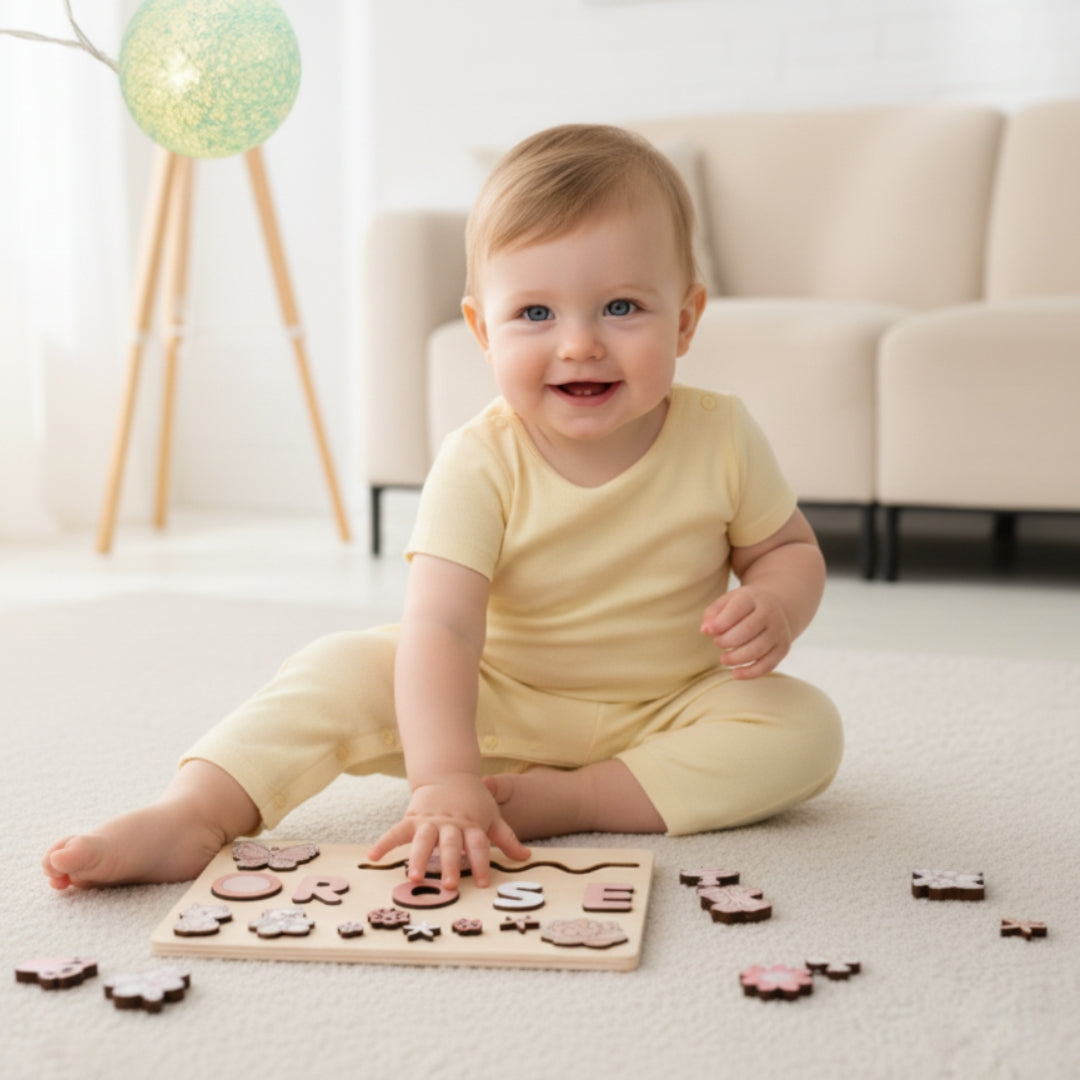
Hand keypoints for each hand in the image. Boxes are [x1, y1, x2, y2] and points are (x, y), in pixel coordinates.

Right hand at [366, 772, 528, 888]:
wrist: (449, 773)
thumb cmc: (474, 800)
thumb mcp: (493, 816)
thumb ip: (507, 839)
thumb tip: (527, 857)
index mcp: (472, 825)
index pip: (479, 846)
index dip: (482, 864)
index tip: (484, 883)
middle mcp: (451, 824)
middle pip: (451, 846)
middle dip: (449, 865)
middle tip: (449, 885)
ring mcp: (430, 821)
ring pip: (423, 841)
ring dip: (418, 858)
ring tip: (414, 877)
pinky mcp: (413, 818)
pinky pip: (396, 831)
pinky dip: (384, 843)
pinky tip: (372, 858)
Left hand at [701, 584, 793, 678]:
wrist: (776, 608)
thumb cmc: (743, 608)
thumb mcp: (727, 602)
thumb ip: (712, 614)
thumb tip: (705, 630)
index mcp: (753, 598)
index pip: (738, 608)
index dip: (721, 622)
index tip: (708, 632)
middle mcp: (770, 613)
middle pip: (748, 630)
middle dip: (727, 640)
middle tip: (717, 643)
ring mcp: (779, 631)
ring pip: (758, 649)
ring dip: (736, 658)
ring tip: (723, 659)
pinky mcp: (783, 648)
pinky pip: (768, 664)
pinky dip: (750, 673)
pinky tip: (735, 674)